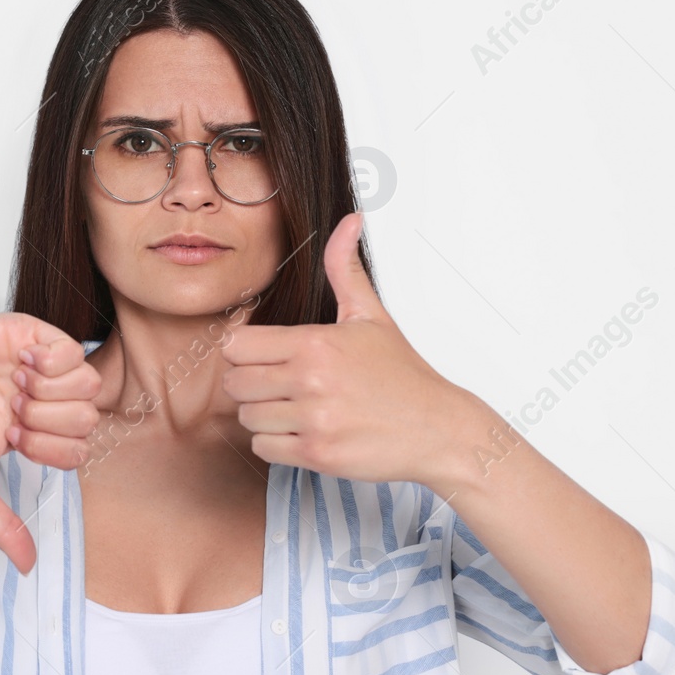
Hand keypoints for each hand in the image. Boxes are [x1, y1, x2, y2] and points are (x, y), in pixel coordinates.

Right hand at [0, 312, 100, 574]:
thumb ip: (2, 524)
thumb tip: (27, 568)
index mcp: (29, 433)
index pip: (77, 449)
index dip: (51, 449)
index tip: (13, 438)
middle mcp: (39, 400)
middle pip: (89, 418)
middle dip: (52, 422)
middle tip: (13, 413)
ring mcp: (38, 366)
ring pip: (88, 384)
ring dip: (53, 392)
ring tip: (16, 386)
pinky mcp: (30, 334)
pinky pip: (74, 349)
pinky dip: (53, 362)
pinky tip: (21, 363)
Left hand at [221, 211, 479, 487]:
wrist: (438, 428)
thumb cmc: (403, 375)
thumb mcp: (372, 315)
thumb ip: (345, 269)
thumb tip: (350, 220)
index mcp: (316, 343)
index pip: (237, 346)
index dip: (245, 353)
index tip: (264, 358)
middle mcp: (310, 380)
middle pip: (235, 383)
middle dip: (251, 385)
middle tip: (279, 386)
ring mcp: (314, 419)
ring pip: (247, 418)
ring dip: (264, 416)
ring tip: (294, 410)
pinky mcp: (318, 454)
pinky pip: (263, 448)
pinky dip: (276, 443)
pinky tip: (302, 432)